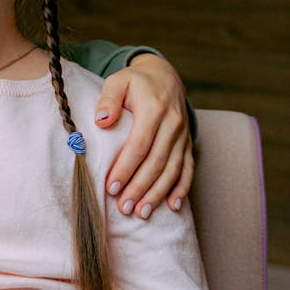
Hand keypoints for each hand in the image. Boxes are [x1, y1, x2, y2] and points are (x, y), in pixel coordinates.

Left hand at [94, 53, 192, 216]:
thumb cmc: (135, 82)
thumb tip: (101, 120)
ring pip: (172, 170)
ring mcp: (182, 135)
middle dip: (140, 188)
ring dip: (158, 193)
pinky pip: (188, 169)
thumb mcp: (118, 81)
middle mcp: (172, 124)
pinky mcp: (188, 143)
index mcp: (154, 109)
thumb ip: (108, 98)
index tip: (111, 187)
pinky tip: (173, 206)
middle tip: (124, 208)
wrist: (166, 76)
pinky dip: (182, 189)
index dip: (126, 168)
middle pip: (156, 162)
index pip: (139, 145)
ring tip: (142, 213)